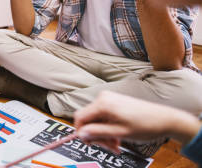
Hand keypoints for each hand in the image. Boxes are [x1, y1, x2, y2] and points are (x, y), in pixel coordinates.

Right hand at [74, 91, 200, 146]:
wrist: (165, 119)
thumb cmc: (146, 125)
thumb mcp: (120, 133)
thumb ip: (98, 132)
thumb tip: (80, 133)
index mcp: (103, 104)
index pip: (80, 117)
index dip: (81, 132)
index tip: (89, 143)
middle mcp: (104, 98)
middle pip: (88, 119)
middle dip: (96, 134)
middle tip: (108, 147)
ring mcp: (109, 98)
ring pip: (96, 119)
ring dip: (103, 133)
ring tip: (116, 144)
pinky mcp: (114, 101)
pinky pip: (104, 116)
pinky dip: (108, 127)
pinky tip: (117, 137)